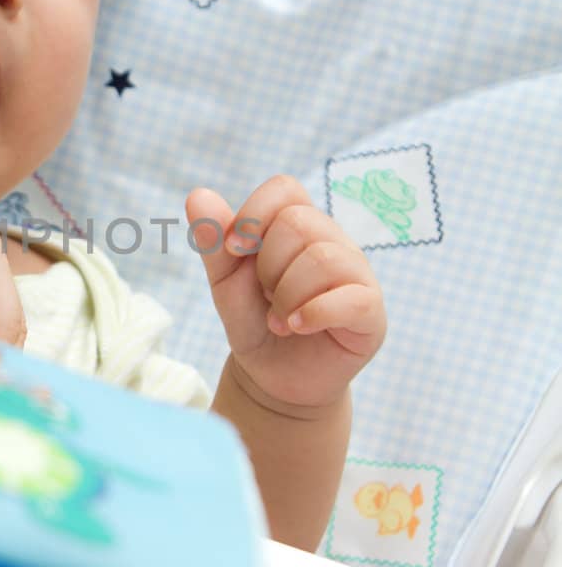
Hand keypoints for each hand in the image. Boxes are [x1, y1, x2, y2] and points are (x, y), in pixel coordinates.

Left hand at [186, 175, 385, 411]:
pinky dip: (313, 313)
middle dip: (268, 265)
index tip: (235, 250)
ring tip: (278, 320)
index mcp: (300, 223)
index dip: (254, 215)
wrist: (273, 376)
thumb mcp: (225, 281)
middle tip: (266, 295)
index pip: (285, 189)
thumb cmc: (253, 319)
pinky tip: (296, 327)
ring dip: (287, 296)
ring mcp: (357, 274)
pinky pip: (351, 298)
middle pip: (300, 223)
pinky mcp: (370, 311)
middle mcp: (334, 241)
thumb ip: (214, 240)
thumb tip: (197, 195)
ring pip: (324, 259)